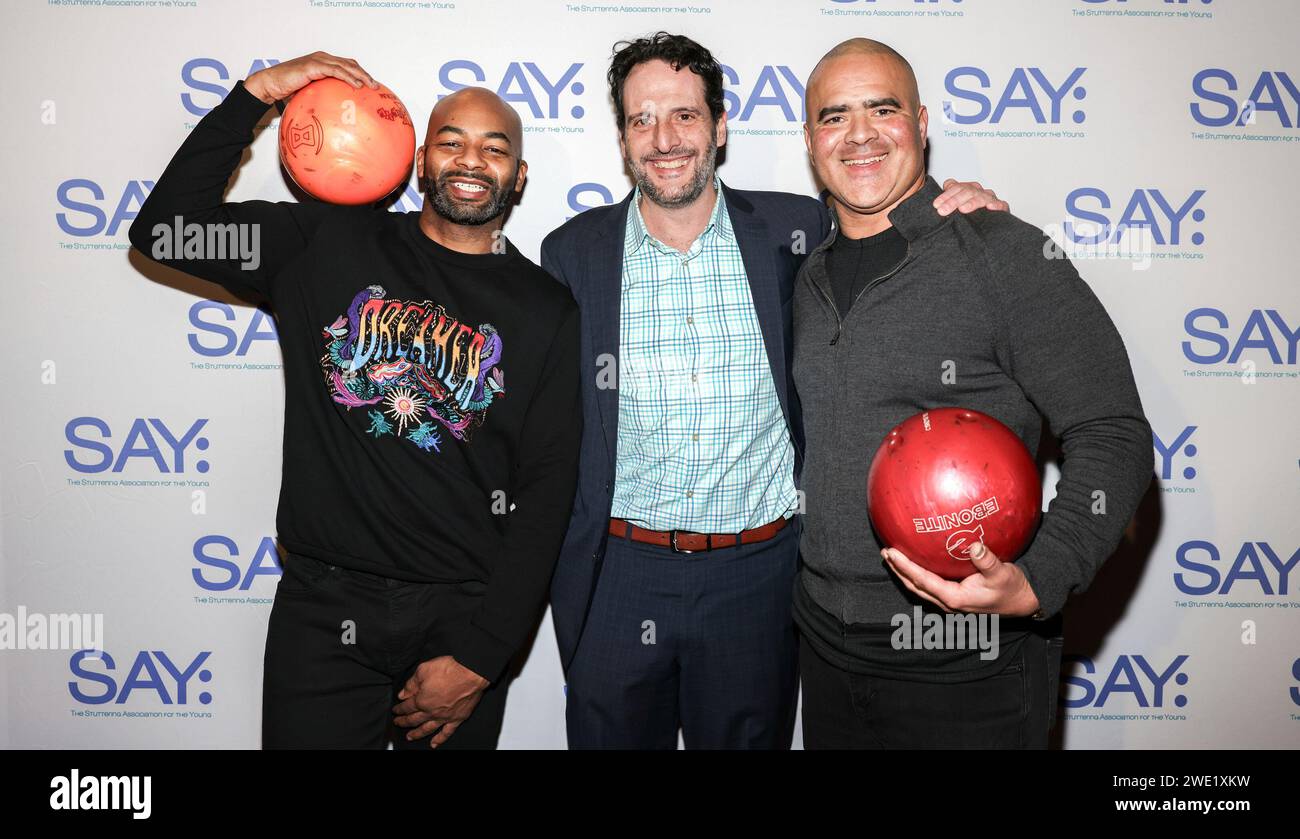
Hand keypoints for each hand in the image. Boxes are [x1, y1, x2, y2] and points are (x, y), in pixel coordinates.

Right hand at [244, 51, 378, 104]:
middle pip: (349, 63)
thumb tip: (333, 116)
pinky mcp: (313, 66)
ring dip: (361, 75)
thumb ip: (322, 98)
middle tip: (377, 86)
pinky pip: (336, 71)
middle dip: (365, 74)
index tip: (370, 85)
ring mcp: (318, 61)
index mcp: (322, 63)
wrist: (271, 84)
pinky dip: (348, 77)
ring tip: (372, 86)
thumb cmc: (287, 90)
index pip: (346, 65)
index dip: (360, 73)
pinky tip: (357, 86)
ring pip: (346, 65)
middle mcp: (322, 58)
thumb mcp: (309, 94)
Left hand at [392, 655, 488, 747]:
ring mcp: (444, 717)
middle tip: (398, 723)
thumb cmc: (449, 669)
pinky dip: (439, 739)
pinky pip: (447, 732)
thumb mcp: (423, 670)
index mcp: (421, 700)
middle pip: (414, 720)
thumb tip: (403, 694)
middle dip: (404, 721)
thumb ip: (411, 684)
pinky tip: (434, 744)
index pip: (407, 707)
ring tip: (410, 737)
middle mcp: (431, 712)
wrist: (471, 673)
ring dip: (416, 734)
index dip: (399, 709)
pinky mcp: (457, 718)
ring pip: (427, 729)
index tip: (396, 710)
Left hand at [882, 541, 1039, 615]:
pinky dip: (918, 575)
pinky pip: (930, 586)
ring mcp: (950, 603)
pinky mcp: (954, 598)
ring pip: (920, 588)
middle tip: (886, 553)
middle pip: (915, 586)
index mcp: (955, 598)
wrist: (1022, 603)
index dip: (905, 567)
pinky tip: (916, 562)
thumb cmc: (1012, 588)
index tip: (892, 553)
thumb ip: (987, 561)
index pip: (923, 580)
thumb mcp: (1002, 573)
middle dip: (898, 570)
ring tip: (893, 558)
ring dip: (905, 574)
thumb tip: (974, 546)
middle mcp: (948, 603)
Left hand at [933, 178, 1008, 215]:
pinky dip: (997, 205)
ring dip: (972, 203)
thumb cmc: (968, 215)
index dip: (946, 195)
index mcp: (967, 189)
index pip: (956, 187)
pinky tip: (990, 208)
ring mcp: (990, 199)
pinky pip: (1001, 204)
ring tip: (962, 209)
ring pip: (981, 197)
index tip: (936, 205)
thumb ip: (947, 201)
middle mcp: (978, 192)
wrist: (987, 227)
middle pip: (967, 191)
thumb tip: (936, 203)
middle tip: (943, 210)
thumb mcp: (955, 207)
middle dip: (954, 201)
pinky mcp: (1001, 208)